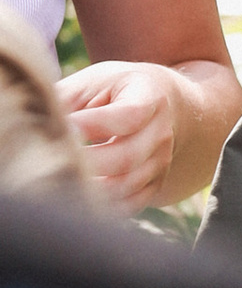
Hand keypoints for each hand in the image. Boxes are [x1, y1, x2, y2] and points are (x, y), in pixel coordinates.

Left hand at [55, 60, 184, 209]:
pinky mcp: (156, 183)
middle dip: (86, 163)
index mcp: (149, 95)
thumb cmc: (113, 91)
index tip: (63, 126)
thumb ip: (66, 98)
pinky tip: (81, 193)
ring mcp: (161, 160)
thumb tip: (34, 124)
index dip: (92, 125)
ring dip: (92, 187)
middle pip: (127, 157)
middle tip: (55, 161)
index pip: (128, 116)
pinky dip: (105, 205)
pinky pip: (132, 203)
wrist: (160, 105)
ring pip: (127, 185)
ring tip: (64, 179)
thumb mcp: (93, 82)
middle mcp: (162, 130)